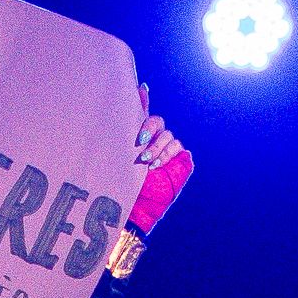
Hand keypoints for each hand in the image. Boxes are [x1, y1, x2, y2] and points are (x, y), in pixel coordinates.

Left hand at [121, 83, 195, 248]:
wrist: (140, 209)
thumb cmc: (124, 187)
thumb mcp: (117, 161)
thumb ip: (118, 139)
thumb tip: (118, 118)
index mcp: (137, 137)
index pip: (141, 112)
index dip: (142, 98)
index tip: (140, 87)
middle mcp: (153, 139)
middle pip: (156, 120)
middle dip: (149, 129)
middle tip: (139, 142)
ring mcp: (167, 148)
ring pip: (167, 135)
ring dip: (156, 147)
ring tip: (145, 161)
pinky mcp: (180, 158)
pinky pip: (177, 147)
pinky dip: (166, 154)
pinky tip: (155, 165)